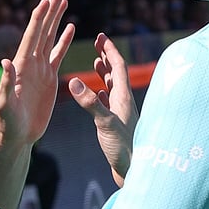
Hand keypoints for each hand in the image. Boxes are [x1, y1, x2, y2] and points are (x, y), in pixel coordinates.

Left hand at [0, 0, 75, 151]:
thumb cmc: (7, 122)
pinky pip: (58, 54)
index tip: (46, 0)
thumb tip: (6, 61)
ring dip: (57, 20)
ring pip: (50, 38)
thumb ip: (5, 83)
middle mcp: (30, 63)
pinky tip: (71, 27)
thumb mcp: (4, 103)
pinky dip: (64, 40)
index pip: (31, 37)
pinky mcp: (49, 78)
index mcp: (21, 66)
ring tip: (64, 1)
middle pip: (42, 31)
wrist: (17, 135)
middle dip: (51, 11)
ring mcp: (40, 69)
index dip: (38, 18)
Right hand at [67, 33, 137, 184]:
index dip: (109, 50)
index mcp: (124, 97)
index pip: (118, 66)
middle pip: (116, 73)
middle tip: (97, 43)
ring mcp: (121, 113)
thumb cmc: (124, 149)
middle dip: (106, 57)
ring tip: (96, 62)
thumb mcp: (104, 123)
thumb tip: (74, 81)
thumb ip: (90, 103)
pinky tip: (99, 93)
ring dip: (104, 73)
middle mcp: (124, 102)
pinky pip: (109, 102)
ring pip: (113, 87)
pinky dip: (102, 92)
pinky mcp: (116, 125)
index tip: (100, 36)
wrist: (133, 171)